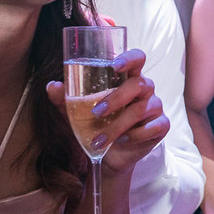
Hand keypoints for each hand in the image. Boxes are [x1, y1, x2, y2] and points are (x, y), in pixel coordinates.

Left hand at [46, 48, 168, 173]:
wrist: (109, 155)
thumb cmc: (97, 125)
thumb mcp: (78, 112)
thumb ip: (66, 98)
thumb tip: (52, 86)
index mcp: (128, 77)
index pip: (137, 58)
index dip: (129, 58)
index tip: (114, 65)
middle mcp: (145, 88)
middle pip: (139, 84)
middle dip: (117, 98)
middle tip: (96, 113)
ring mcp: (155, 106)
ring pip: (142, 109)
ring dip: (117, 125)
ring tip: (99, 139)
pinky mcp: (160, 126)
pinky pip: (153, 127)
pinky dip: (134, 136)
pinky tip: (121, 141)